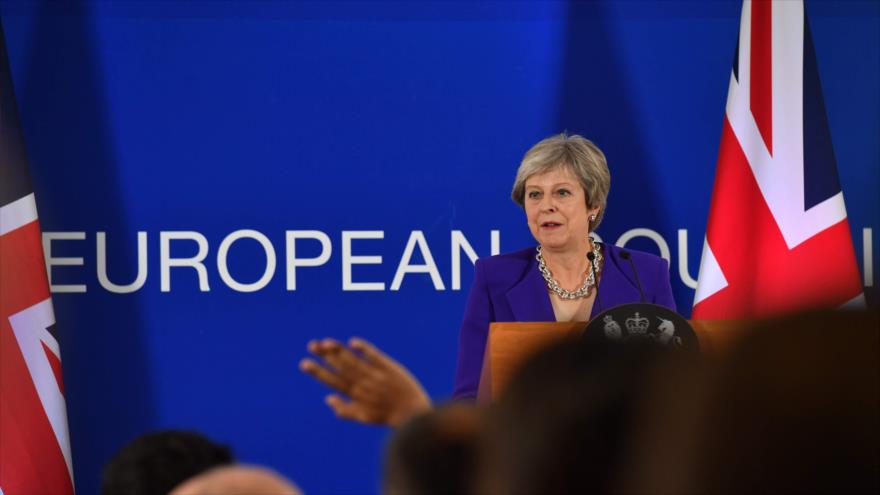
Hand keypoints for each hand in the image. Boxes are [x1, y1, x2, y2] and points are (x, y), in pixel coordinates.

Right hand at [300, 337, 432, 425]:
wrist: (413, 413)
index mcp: (355, 396)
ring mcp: (376, 376)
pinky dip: (364, 349)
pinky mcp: (389, 368)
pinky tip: (352, 342)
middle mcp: (363, 385)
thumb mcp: (363, 417)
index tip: (304, 363)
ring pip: (354, 361)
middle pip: (341, 368)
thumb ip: (344, 410)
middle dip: (325, 357)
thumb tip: (327, 398)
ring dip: (339, 351)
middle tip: (311, 345)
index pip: (333, 381)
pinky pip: (374, 356)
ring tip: (326, 342)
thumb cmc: (387, 415)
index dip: (318, 372)